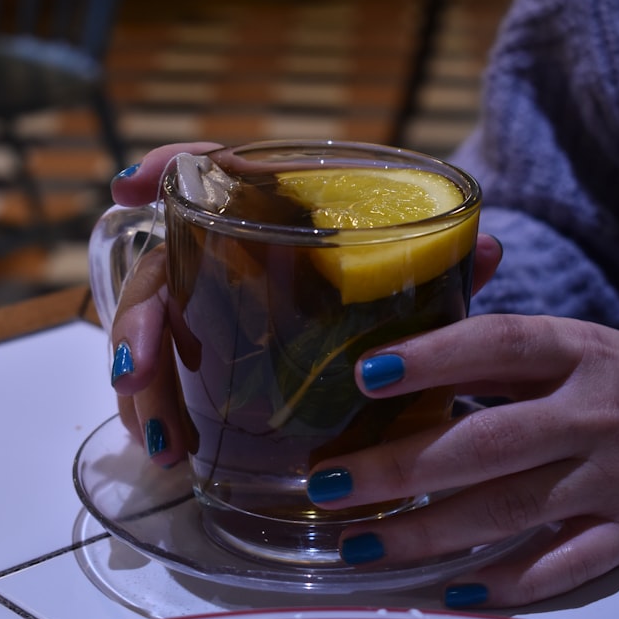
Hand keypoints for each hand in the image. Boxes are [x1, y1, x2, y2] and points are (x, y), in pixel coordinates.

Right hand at [106, 142, 504, 466]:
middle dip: (139, 318)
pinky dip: (165, 408)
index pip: (214, 170)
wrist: (390, 296)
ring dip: (146, 383)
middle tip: (135, 371)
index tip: (129, 187)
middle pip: (165, 269)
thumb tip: (490, 251)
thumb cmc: (394, 265)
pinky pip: (175, 372)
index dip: (168, 169)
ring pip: (159, 329)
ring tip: (161, 440)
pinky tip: (171, 449)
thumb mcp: (416, 258)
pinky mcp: (216, 347)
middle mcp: (232, 249)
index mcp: (276, 208)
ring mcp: (216, 300)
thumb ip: (443, 254)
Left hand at [306, 315, 618, 606]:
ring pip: (511, 511)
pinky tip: (450, 590)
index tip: (366, 376)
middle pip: (487, 443)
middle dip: (400, 468)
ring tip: (361, 544)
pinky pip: (563, 567)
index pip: (498, 346)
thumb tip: (402, 353)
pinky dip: (506, 584)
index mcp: (576, 351)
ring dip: (429, 533)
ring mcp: (615, 478)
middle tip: (330, 484)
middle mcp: (594, 414)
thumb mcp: (572, 344)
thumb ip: (494, 350)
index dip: (432, 358)